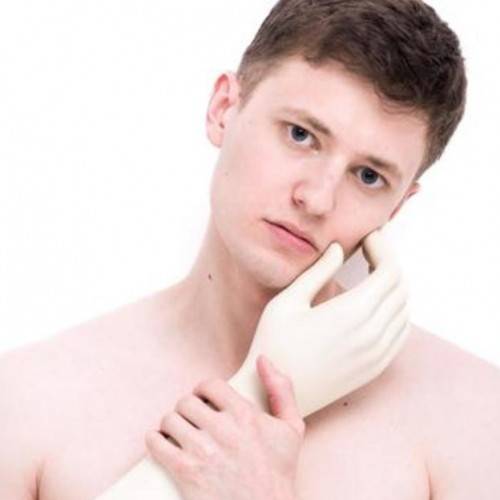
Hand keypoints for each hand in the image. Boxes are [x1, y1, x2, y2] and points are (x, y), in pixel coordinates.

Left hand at [145, 355, 303, 499]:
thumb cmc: (278, 472)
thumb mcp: (291, 428)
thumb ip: (281, 389)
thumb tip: (264, 359)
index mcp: (245, 415)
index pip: (209, 385)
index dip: (203, 390)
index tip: (204, 399)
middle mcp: (223, 430)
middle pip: (186, 401)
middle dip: (187, 408)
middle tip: (192, 418)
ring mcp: (203, 452)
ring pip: (170, 419)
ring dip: (171, 424)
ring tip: (178, 431)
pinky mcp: (186, 473)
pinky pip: (156, 444)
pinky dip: (154, 440)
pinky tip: (162, 442)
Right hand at [230, 227, 409, 416]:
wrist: (272, 396)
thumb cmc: (273, 345)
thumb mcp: (287, 302)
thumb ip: (318, 272)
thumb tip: (338, 248)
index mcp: (351, 313)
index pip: (389, 270)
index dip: (383, 247)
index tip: (369, 236)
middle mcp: (372, 334)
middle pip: (400, 287)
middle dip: (389, 262)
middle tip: (369, 250)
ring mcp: (376, 355)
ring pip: (404, 310)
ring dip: (394, 287)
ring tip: (372, 272)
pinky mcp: (374, 369)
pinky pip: (400, 334)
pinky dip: (397, 312)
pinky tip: (377, 304)